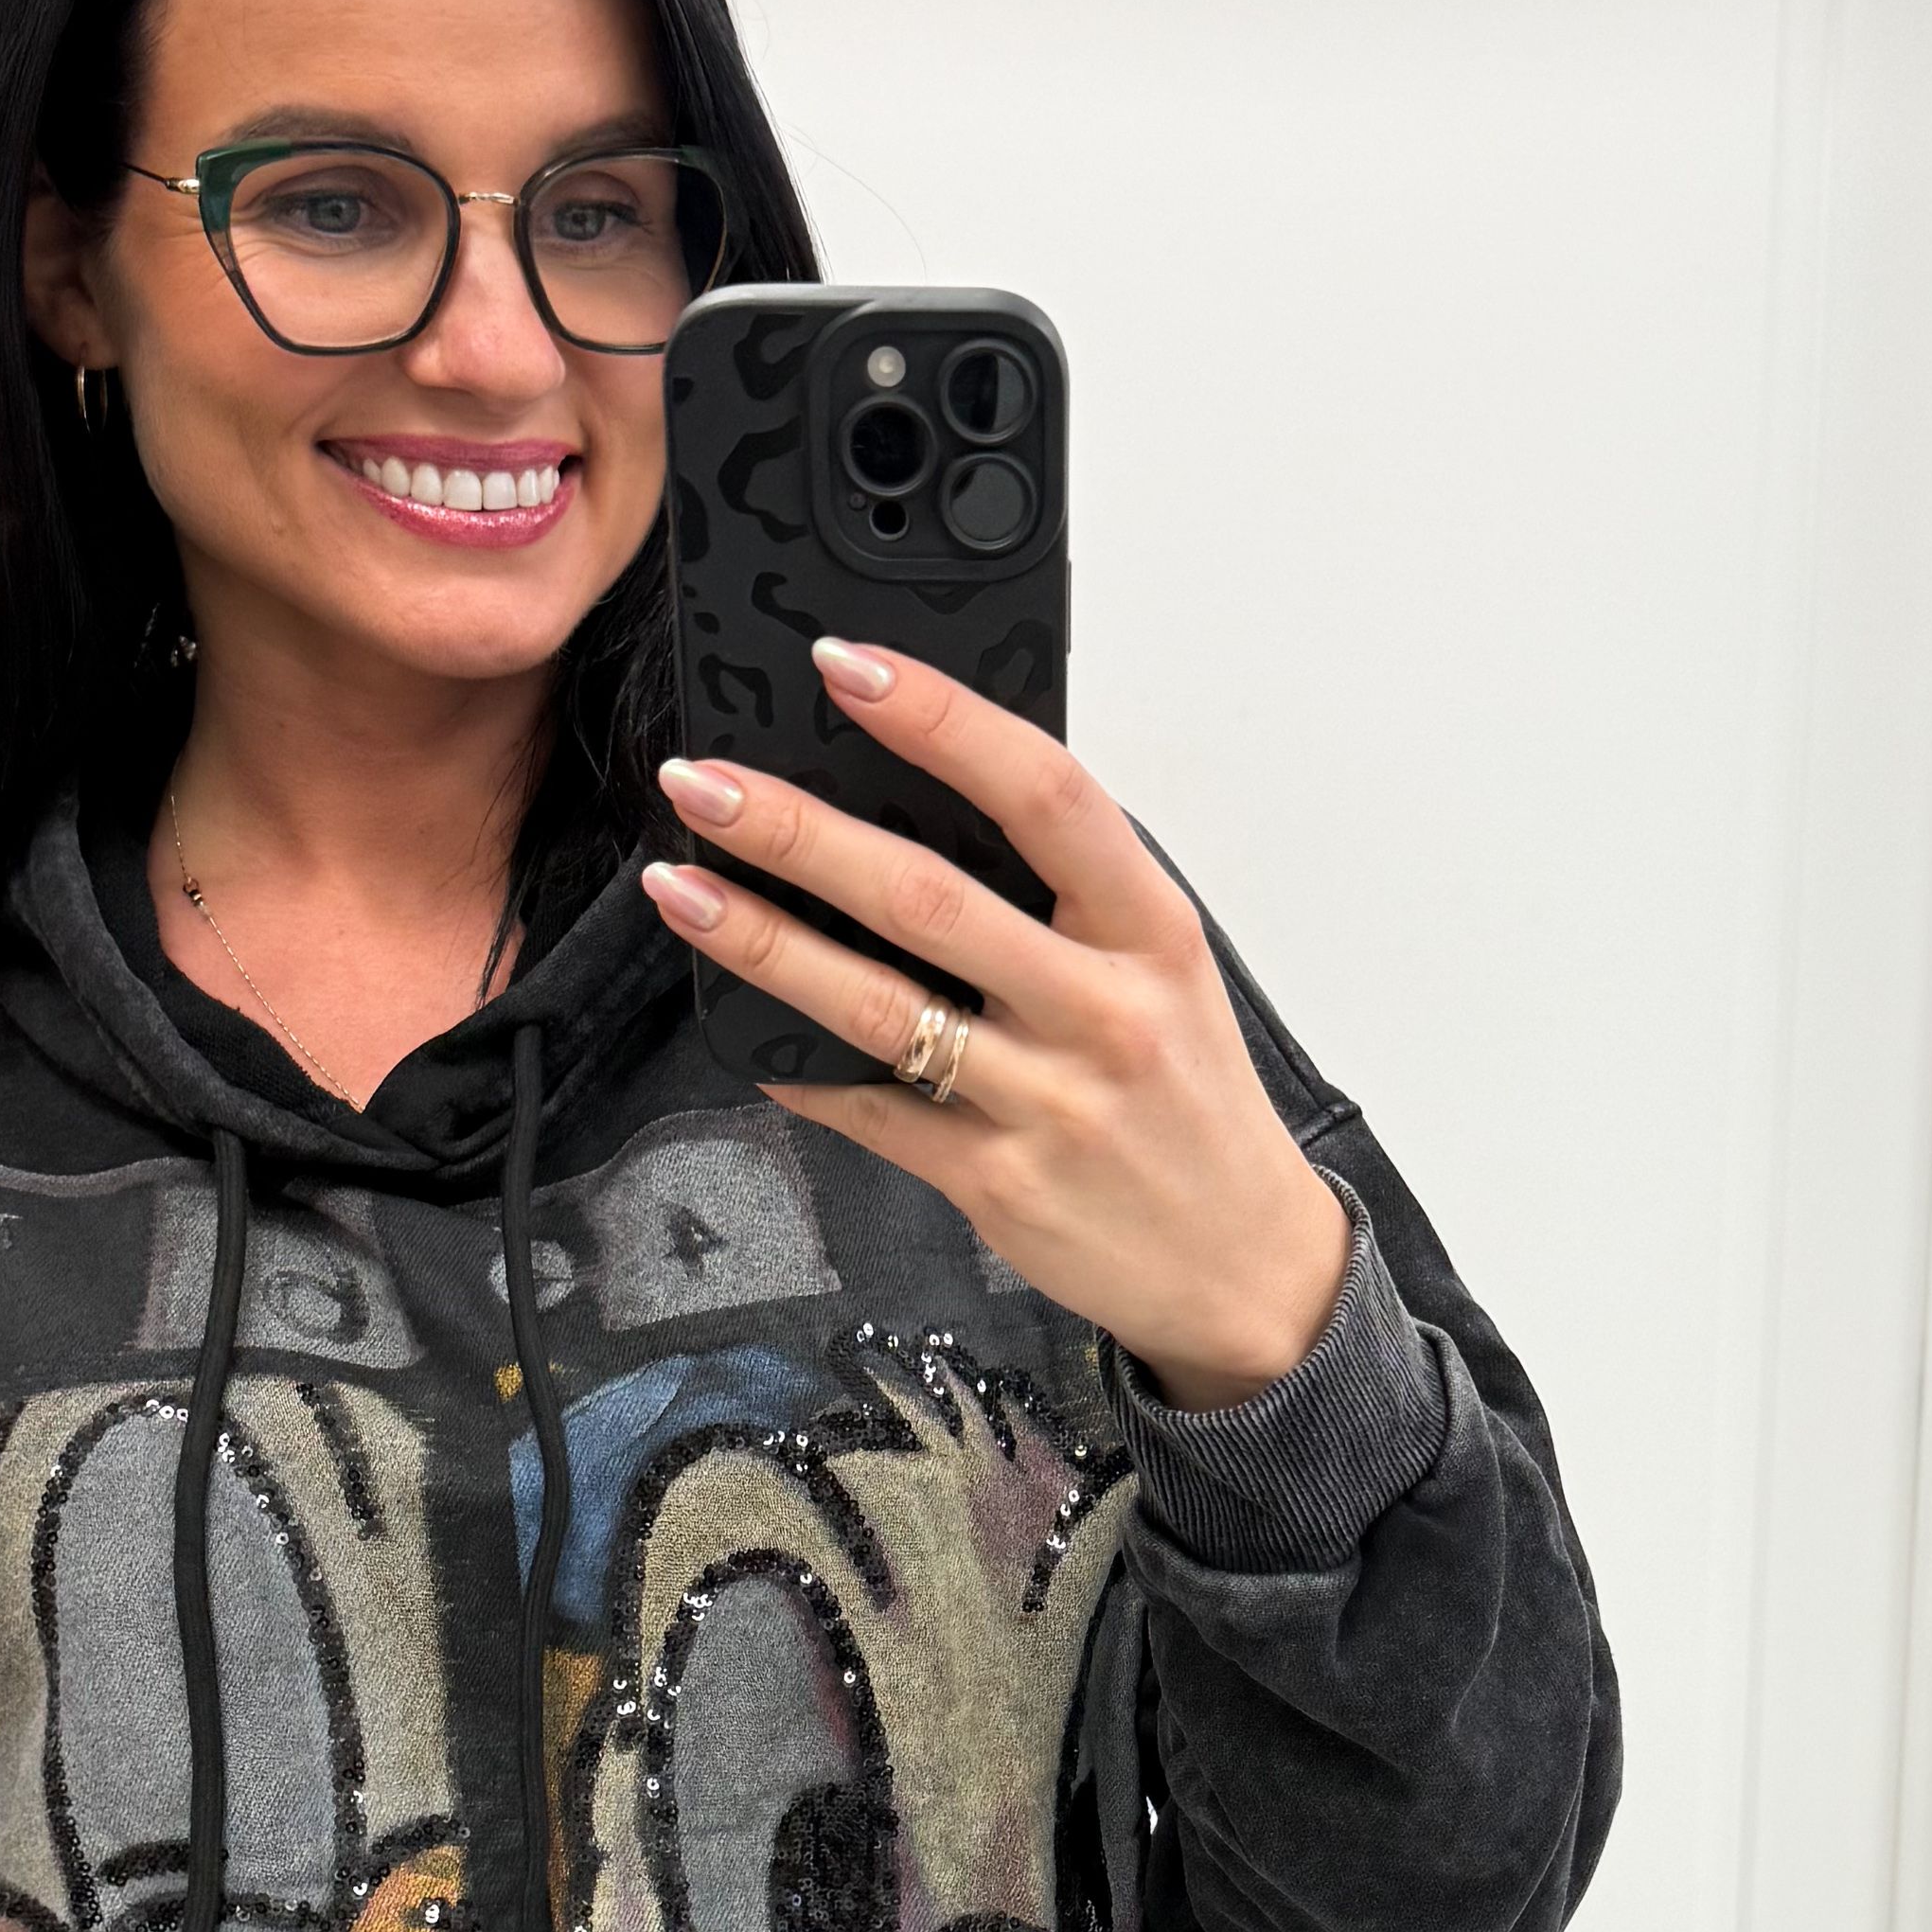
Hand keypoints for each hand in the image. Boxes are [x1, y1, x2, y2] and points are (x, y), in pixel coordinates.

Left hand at [641, 639, 1350, 1405]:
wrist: (1246, 1265)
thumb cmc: (1194, 1105)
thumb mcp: (1168, 976)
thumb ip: (1071, 900)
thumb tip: (931, 806)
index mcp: (1151, 933)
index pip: (1044, 795)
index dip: (941, 721)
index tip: (848, 666)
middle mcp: (1103, 1012)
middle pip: (930, 898)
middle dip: (799, 831)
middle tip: (705, 782)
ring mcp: (1048, 1104)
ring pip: (879, 1008)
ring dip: (765, 942)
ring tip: (685, 888)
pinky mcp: (998, 1184)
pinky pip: (873, 1113)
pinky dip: (798, 1069)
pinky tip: (742, 1032)